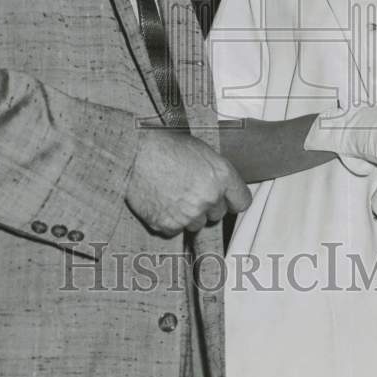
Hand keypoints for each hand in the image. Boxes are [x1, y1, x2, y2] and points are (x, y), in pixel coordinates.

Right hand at [125, 128, 250, 235]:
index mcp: (221, 175)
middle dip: (206, 205)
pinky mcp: (170, 225)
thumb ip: (215, 172)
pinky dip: (168, 220)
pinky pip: (175, 230)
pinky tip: (160, 201)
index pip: (242, 201)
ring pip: (196, 224)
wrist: (133, 155)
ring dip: (187, 214)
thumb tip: (222, 186)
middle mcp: (209, 196)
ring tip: (171, 193)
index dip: (232, 200)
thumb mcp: (199, 150)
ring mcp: (190, 213)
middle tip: (188, 189)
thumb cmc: (164, 146)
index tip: (225, 199)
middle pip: (218, 214)